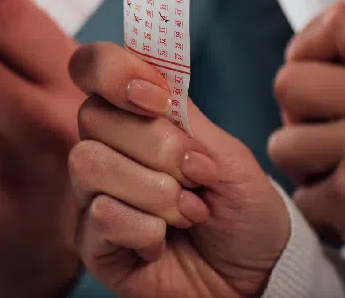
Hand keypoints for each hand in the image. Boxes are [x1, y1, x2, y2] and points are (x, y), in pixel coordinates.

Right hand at [68, 42, 289, 297]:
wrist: (255, 279)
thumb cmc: (243, 215)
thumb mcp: (233, 159)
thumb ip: (189, 122)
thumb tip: (156, 88)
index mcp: (136, 116)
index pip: (93, 67)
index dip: (114, 71)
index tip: (157, 97)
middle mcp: (107, 148)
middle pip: (94, 116)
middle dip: (158, 146)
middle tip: (197, 175)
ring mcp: (93, 193)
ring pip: (91, 163)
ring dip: (154, 191)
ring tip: (189, 213)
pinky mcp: (90, 240)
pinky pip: (100, 215)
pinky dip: (146, 230)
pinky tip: (163, 242)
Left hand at [269, 3, 344, 245]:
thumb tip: (311, 34)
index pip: (336, 22)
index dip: (310, 49)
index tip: (325, 73)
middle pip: (288, 83)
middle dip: (299, 113)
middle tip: (335, 132)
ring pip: (282, 144)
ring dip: (303, 161)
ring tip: (344, 168)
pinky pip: (299, 195)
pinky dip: (316, 204)